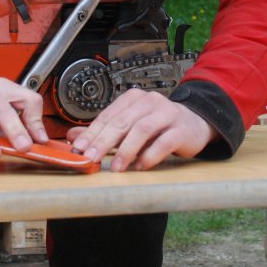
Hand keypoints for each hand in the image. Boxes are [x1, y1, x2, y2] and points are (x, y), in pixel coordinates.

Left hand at [66, 89, 216, 171]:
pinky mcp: (181, 130)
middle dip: (104, 141)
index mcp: (133, 99)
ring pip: (142, 129)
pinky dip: (150, 155)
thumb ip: (102, 131)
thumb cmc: (158, 125)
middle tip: (90, 158)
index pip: (108, 115)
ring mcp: (167, 114)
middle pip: (122, 122)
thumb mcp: (129, 125)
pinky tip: (140, 166)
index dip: (92, 133)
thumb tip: (72, 136)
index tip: (78, 149)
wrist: (194, 124)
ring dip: (126, 149)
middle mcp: (150, 102)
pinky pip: (164, 142)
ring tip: (116, 166)